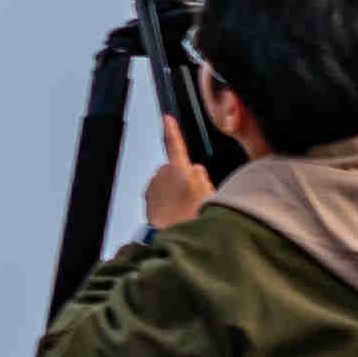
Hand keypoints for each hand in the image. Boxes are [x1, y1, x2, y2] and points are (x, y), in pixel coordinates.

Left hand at [149, 113, 216, 232]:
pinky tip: (177, 211)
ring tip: (188, 208)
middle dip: (188, 178)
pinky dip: (169, 198)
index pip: (174, 145)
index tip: (166, 118)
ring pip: (171, 182)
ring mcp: (152, 186)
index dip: (172, 130)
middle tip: (198, 198)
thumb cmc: (191, 220)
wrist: (171, 238)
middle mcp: (161, 175)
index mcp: (178, 171)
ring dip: (178, 189)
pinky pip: (162, 193)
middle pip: (179, 168)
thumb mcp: (210, 195)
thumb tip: (196, 170)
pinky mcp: (147, 198)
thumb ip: (202, 177)